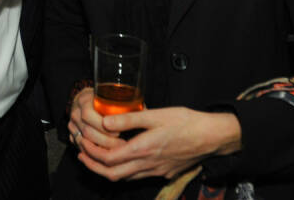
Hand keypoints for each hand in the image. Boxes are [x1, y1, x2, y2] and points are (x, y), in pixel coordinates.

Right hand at [68, 87, 124, 153]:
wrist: (87, 100)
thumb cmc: (104, 98)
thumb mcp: (112, 96)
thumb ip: (126, 104)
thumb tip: (145, 111)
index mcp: (84, 100)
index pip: (89, 115)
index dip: (104, 126)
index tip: (119, 132)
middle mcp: (75, 113)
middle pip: (87, 131)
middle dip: (106, 141)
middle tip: (122, 145)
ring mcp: (72, 126)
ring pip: (84, 143)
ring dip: (101, 149)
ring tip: (118, 151)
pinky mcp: (73, 136)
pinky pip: (82, 149)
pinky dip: (94, 154)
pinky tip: (107, 156)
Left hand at [77, 106, 241, 181]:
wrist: (212, 137)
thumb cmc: (186, 122)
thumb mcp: (156, 114)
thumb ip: (129, 119)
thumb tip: (105, 122)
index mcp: (143, 149)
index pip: (109, 158)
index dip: (92, 153)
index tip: (82, 143)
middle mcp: (148, 165)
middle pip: (113, 174)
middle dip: (93, 166)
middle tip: (81, 155)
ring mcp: (156, 171)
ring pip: (125, 178)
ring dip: (106, 169)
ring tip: (95, 158)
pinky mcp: (164, 172)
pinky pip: (137, 176)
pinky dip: (123, 170)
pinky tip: (121, 160)